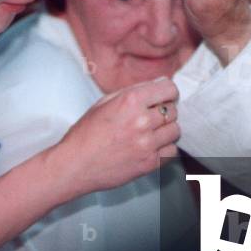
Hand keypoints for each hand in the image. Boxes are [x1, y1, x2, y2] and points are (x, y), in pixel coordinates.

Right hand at [56, 77, 179, 192]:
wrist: (75, 165)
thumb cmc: (86, 133)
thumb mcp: (105, 102)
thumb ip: (133, 92)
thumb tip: (158, 85)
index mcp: (131, 100)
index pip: (169, 89)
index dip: (167, 92)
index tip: (163, 96)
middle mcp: (142, 120)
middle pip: (173, 110)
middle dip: (164, 111)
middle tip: (151, 116)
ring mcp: (147, 143)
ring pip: (175, 130)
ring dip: (166, 129)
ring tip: (150, 132)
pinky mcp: (150, 163)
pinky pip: (172, 150)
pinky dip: (165, 148)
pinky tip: (151, 146)